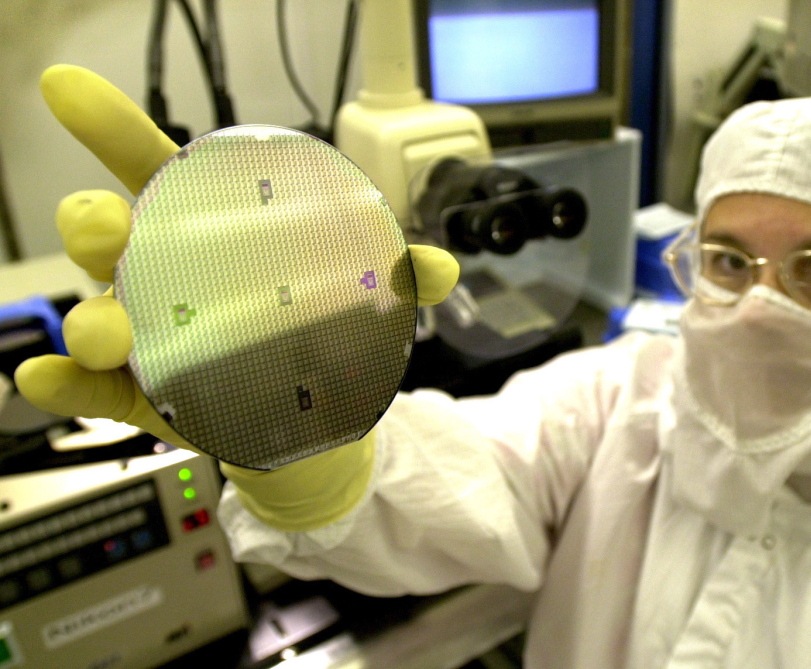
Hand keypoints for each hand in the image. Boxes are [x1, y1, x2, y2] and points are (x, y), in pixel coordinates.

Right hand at [14, 65, 458, 452]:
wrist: (297, 413)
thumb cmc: (307, 330)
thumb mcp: (347, 295)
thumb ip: (393, 276)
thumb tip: (442, 268)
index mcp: (205, 233)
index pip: (156, 169)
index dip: (112, 128)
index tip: (68, 90)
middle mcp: (160, 276)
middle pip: (108, 234)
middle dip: (93, 222)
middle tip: (105, 227)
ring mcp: (143, 337)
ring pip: (99, 314)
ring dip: (92, 318)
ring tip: (107, 332)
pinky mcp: (136, 396)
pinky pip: (90, 390)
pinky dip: (64, 385)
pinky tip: (46, 382)